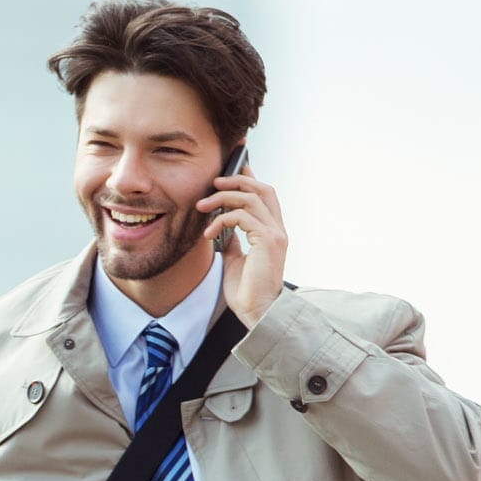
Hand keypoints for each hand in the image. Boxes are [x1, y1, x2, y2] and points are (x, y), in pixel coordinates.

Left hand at [199, 166, 288, 326]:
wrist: (257, 313)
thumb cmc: (247, 292)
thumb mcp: (236, 260)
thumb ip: (234, 240)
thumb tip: (223, 228)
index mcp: (272, 232)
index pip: (265, 195)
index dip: (250, 178)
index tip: (234, 167)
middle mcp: (277, 230)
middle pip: (262, 189)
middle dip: (237, 179)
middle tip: (214, 182)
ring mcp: (275, 234)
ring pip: (250, 198)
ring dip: (223, 198)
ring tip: (202, 207)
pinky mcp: (267, 241)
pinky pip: (242, 217)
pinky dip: (221, 220)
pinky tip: (208, 234)